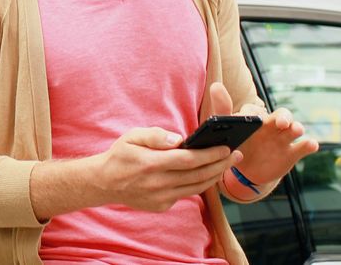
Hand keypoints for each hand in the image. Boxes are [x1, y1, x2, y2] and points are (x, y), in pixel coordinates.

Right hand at [93, 126, 241, 211]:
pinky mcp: (162, 205)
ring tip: (226, 165)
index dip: (210, 154)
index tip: (226, 148)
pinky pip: (186, 194)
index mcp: (151, 164)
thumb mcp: (131, 137)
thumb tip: (178, 139)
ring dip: (215, 176)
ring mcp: (161, 198)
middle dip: (220, 165)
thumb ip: (154, 135)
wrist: (104, 183)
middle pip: (198, 175)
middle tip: (236, 155)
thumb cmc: (120, 156)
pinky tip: (207, 174)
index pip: (189, 160)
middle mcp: (158, 183)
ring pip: (196, 187)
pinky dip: (200, 184)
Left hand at [209, 82, 318, 187]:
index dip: (253, 114)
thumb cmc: (237, 145)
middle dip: (283, 117)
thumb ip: (222, 109)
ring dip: (297, 128)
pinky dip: (309, 144)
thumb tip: (216, 85)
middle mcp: (272, 125)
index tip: (249, 118)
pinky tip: (311, 144)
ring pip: (295, 128)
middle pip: (282, 114)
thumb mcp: (228, 130)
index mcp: (254, 119)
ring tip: (296, 130)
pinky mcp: (292, 153)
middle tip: (281, 123)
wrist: (247, 172)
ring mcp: (283, 138)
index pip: (255, 111)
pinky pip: (303, 147)